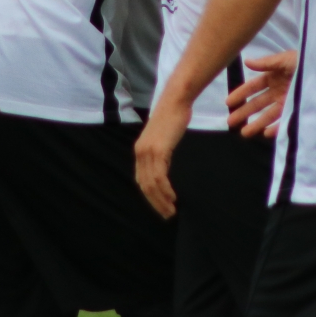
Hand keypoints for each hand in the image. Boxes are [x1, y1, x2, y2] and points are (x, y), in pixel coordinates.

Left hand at [133, 95, 192, 218]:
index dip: (150, 196)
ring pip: (152, 183)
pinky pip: (160, 176)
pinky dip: (165, 189)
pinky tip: (173, 197)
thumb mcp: (163, 138)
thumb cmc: (173, 117)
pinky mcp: (158, 150)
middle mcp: (140, 153)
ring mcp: (148, 151)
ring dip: (162, 200)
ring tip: (171, 210)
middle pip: (145, 185)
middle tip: (166, 215)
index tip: (160, 207)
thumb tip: (164, 167)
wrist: (176, 101)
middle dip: (155, 203)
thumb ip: (160, 153)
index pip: (142, 180)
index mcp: (139, 151)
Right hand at [225, 50, 296, 137]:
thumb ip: (267, 63)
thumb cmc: (308, 60)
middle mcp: (278, 90)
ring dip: (257, 123)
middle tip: (231, 123)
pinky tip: (266, 133)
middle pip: (258, 103)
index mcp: (274, 76)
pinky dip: (276, 127)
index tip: (228, 103)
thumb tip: (247, 62)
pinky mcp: (297, 109)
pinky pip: (285, 121)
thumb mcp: (287, 59)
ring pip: (269, 114)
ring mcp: (288, 101)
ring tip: (245, 133)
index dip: (241, 94)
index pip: (253, 87)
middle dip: (244, 113)